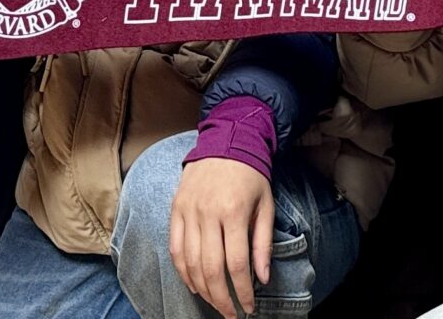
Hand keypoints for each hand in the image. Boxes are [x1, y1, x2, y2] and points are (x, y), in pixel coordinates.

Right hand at [170, 157, 272, 316]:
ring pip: (191, 263)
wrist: (225, 142)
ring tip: (215, 303)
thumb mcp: (266, 206)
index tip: (249, 308)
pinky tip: (194, 285)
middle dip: (221, 298)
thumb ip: (263, 244)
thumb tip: (262, 278)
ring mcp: (188, 212)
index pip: (237, 264)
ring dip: (203, 290)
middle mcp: (207, 213)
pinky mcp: (175, 210)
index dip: (243, 291)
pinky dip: (183, 272)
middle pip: (211, 269)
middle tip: (230, 314)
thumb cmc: (251, 176)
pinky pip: (176, 249)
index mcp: (234, 212)